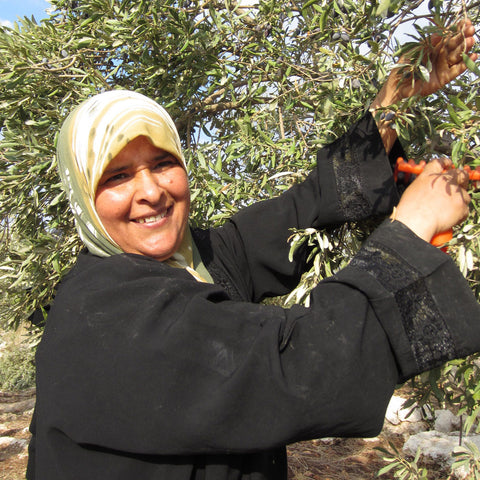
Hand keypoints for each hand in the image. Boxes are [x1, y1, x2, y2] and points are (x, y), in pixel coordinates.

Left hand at [370, 18, 476, 151]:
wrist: (396, 89)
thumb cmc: (400, 69)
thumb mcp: (412, 53)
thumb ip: (425, 44)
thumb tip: (438, 35)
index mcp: (432, 48)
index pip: (446, 36)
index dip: (455, 29)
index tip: (464, 21)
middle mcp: (439, 56)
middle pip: (454, 45)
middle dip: (463, 36)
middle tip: (471, 28)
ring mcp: (442, 67)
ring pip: (457, 56)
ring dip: (465, 48)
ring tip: (472, 39)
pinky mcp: (443, 78)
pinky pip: (457, 70)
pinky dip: (465, 64)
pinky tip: (474, 56)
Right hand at [394, 158, 470, 242]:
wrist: (415, 222)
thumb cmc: (409, 211)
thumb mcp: (412, 191)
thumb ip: (424, 186)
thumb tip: (430, 190)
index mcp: (429, 176)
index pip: (439, 163)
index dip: (445, 163)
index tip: (448, 164)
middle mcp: (444, 181)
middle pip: (460, 174)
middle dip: (462, 179)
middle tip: (460, 184)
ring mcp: (455, 193)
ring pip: (465, 194)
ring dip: (459, 201)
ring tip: (449, 210)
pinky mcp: (462, 206)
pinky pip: (465, 210)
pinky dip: (459, 215)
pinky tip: (449, 219)